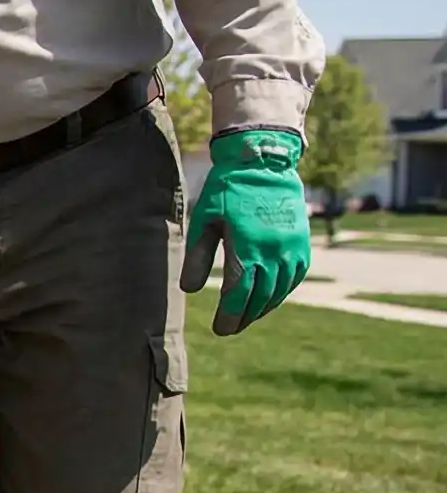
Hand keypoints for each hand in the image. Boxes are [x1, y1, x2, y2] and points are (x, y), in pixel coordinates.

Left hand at [182, 128, 310, 336]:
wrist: (263, 162)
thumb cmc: (228, 191)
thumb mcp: (205, 221)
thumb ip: (198, 257)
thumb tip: (190, 290)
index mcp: (247, 248)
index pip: (240, 294)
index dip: (230, 316)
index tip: (220, 329)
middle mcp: (274, 251)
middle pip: (261, 296)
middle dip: (245, 316)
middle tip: (230, 327)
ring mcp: (292, 247)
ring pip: (280, 289)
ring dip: (263, 307)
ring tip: (247, 316)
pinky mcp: (302, 241)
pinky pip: (295, 275)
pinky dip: (282, 290)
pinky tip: (270, 296)